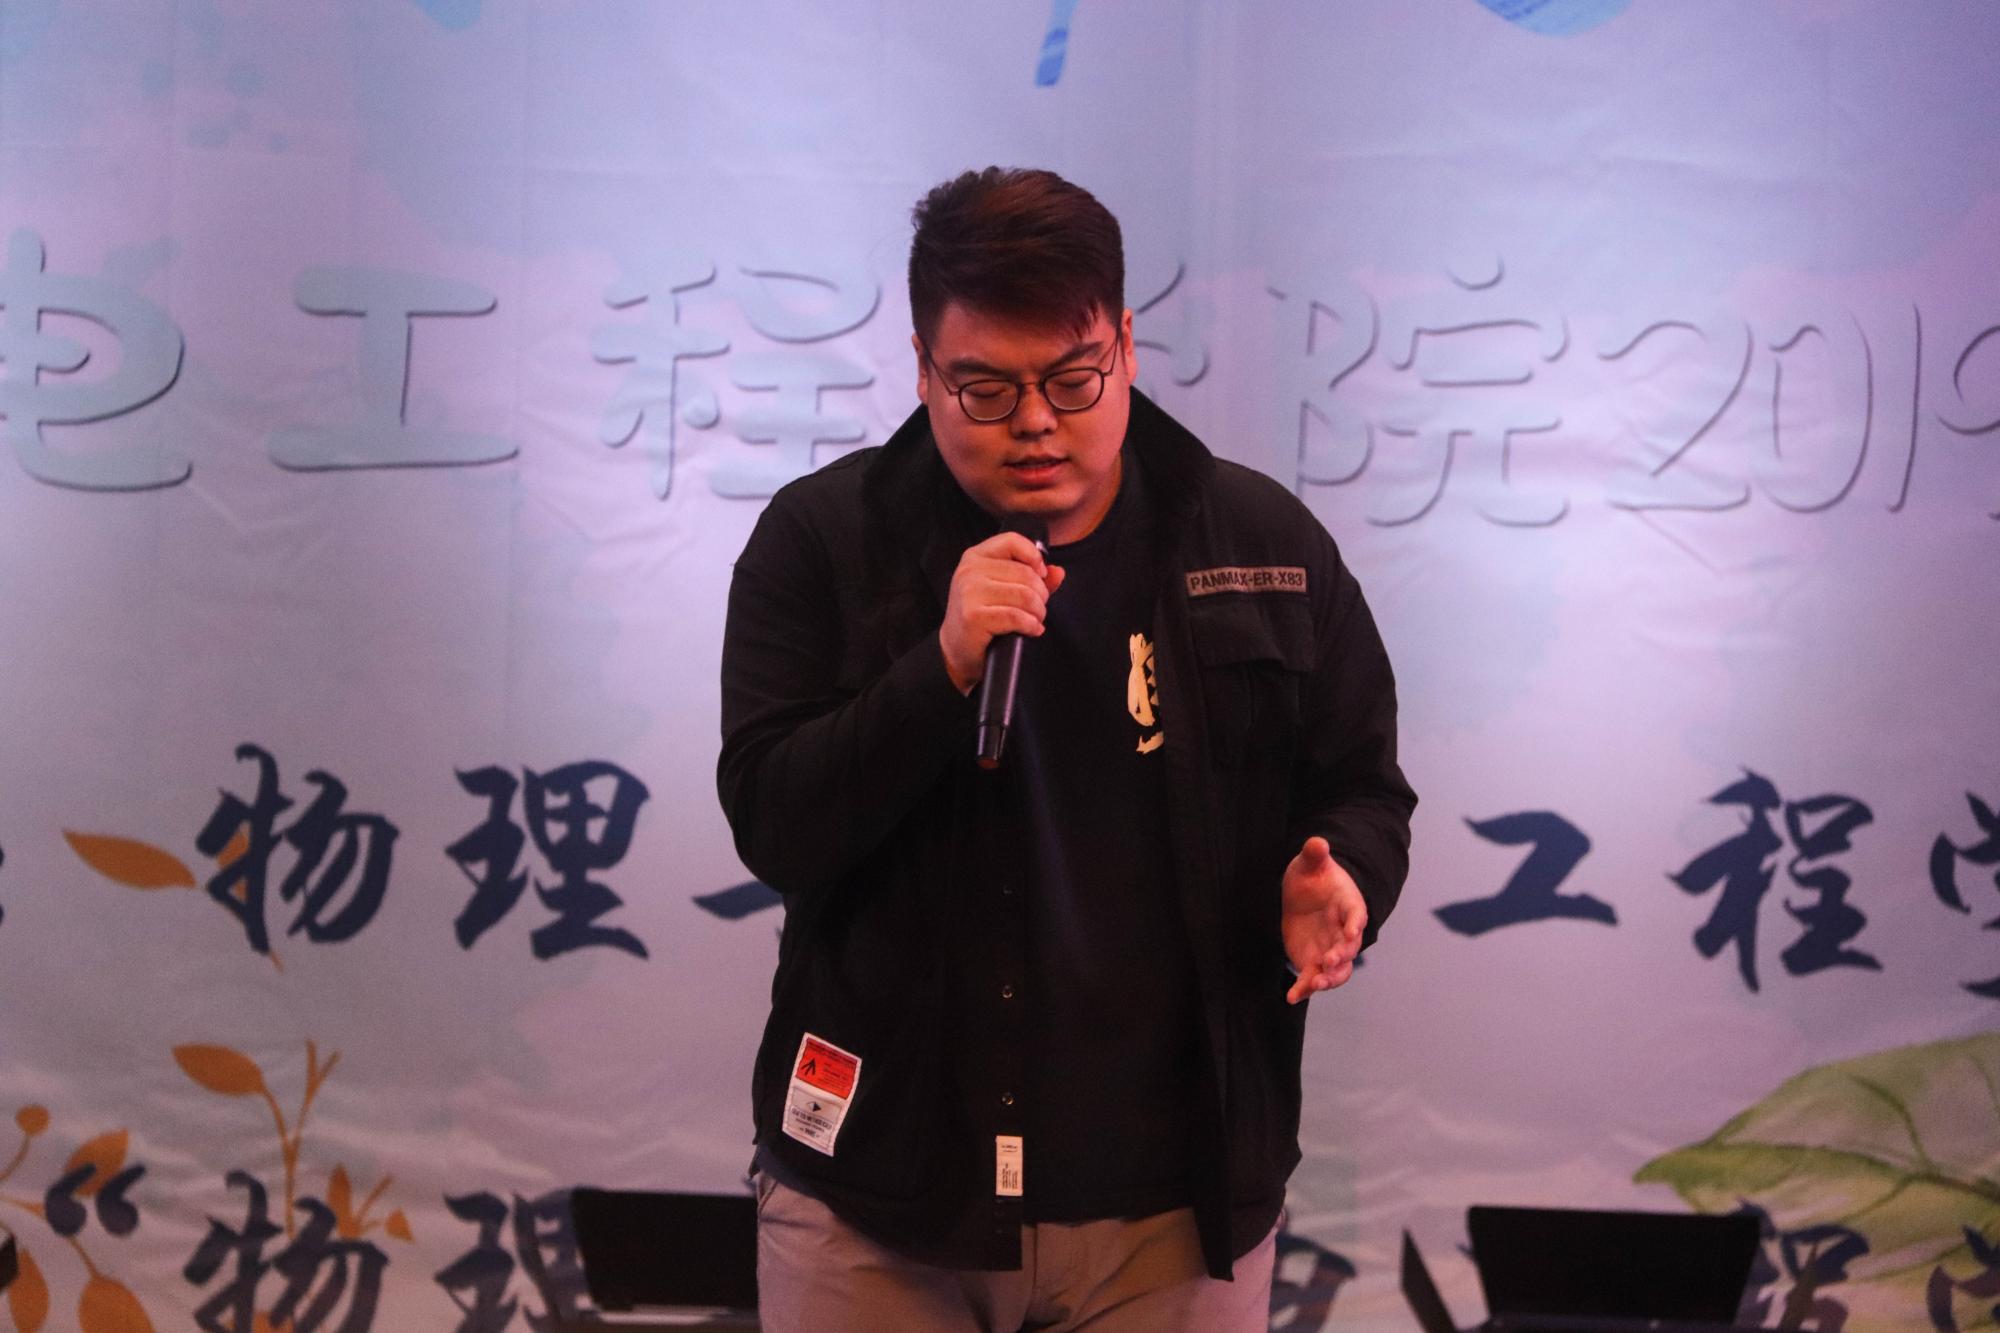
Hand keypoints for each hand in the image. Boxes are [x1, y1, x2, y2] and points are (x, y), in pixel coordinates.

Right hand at [938, 532, 1065, 693]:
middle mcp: (970, 571)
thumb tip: (1058, 572)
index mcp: (976, 557)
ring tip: (1035, 620)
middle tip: (1038, 608)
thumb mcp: (1004, 590)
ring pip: (1024, 596)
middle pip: (1026, 574)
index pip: (1011, 541)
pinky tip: (1031, 629)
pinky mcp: (974, 616)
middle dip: (1041, 595)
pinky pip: (1016, 616)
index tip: (1041, 575)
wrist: (957, 648)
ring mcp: (969, 593)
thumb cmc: (982, 616)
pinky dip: (1031, 625)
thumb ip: (1032, 578)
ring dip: (1038, 612)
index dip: (1034, 557)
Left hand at [1281, 836, 1366, 1003]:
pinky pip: (1312, 978)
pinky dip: (1304, 989)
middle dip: (1341, 956)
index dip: (1355, 923)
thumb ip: (1315, 854)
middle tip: (1328, 961)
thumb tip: (1317, 842)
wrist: (1305, 896)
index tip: (1353, 930)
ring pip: (1337, 971)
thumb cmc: (1313, 877)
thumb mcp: (1311, 863)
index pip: (1356, 914)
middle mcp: (1344, 931)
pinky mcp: (1314, 961)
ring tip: (1313, 985)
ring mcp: (1331, 949)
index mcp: (1348, 905)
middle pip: (1349, 948)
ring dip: (1328, 979)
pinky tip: (1291, 997)